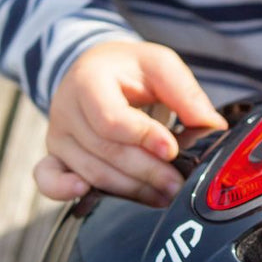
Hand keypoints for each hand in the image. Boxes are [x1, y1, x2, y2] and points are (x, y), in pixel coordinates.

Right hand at [35, 41, 226, 205]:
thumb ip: (185, 94)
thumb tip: (212, 129)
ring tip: (164, 195)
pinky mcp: (56, 155)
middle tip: (177, 183)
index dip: (142, 136)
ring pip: (91, 171)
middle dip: (145, 171)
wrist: (97, 70)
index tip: (170, 149)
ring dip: (130, 189)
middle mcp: (66, 108)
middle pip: (105, 150)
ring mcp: (58, 135)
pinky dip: (63, 191)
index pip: (111, 118)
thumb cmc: (130, 69)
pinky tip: (87, 194)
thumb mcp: (160, 66)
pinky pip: (49, 179)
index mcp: (89, 80)